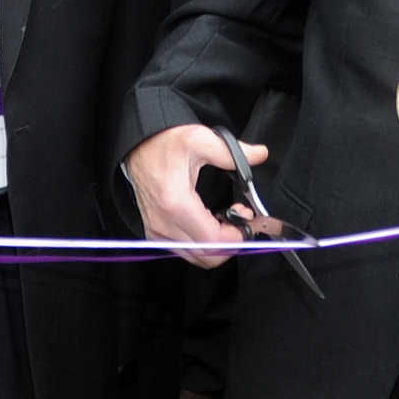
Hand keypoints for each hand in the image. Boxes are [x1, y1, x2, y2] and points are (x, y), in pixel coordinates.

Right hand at [125, 124, 265, 268]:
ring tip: (229, 220)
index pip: (213, 240)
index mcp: (175, 203)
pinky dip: (205, 245)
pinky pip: (186, 252)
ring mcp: (157, 231)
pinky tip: (212, 223)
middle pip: (208, 255)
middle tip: (242, 219)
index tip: (249, 217)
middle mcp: (163, 223)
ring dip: (220, 246)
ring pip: (197, 258)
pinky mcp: (155, 233)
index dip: (238, 235)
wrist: (138, 146)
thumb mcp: (200, 139)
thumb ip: (233, 152)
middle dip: (233, 241)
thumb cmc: (165, 143)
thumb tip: (260, 154)